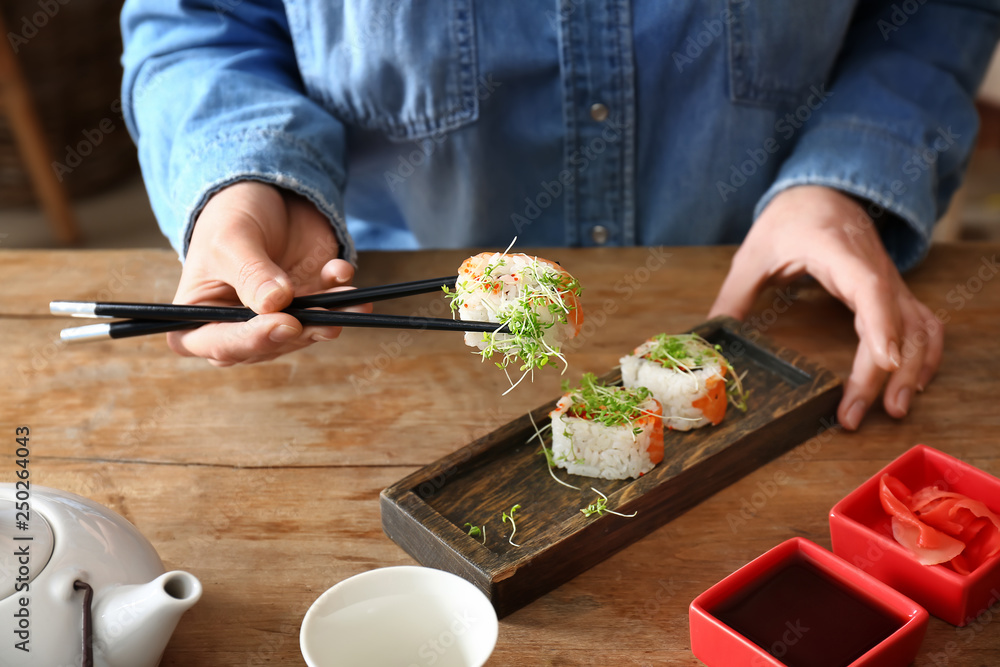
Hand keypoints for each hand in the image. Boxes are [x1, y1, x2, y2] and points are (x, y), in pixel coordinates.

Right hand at [167, 181, 366, 364]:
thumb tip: (275, 304)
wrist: (266, 194)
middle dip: (298, 333)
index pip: (216, 344)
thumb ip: (250, 273)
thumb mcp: (231, 239)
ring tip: (350, 302)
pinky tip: (340, 270)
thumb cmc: (231, 216)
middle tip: (324, 318)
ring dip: (328, 320)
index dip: (250, 341)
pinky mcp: (306, 306)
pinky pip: (326, 310)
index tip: (282, 323)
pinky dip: (339, 295)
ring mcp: (274, 319)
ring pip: (303, 334)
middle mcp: (237, 326)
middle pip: (266, 346)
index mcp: (199, 316)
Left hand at [709, 185, 942, 430]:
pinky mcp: (894, 293)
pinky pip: (923, 325)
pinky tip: (912, 385)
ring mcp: (889, 281)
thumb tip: (710, 332)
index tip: (882, 361)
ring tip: (892, 409)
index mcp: (837, 251)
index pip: (869, 286)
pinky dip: (924, 356)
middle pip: (895, 321)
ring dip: (913, 369)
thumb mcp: (754, 252)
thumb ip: (735, 293)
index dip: (880, 323)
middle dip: (883, 372)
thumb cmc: (790, 219)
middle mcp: (873, 267)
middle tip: (855, 414)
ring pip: (918, 326)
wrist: (823, 191)